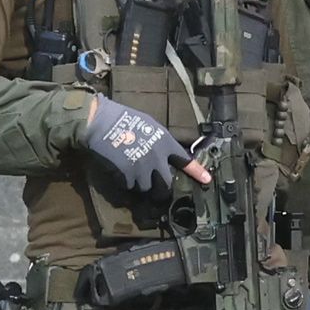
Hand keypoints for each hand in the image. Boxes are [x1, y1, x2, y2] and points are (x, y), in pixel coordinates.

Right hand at [75, 96, 191, 190]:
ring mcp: (142, 168)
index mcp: (165, 143)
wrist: (102, 122)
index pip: (185, 160)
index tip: (207, 181)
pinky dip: (126, 183)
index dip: (197, 172)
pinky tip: (120, 171)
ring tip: (132, 173)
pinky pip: (130, 187)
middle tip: (156, 191)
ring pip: (147, 188)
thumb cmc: (124, 118)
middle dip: (162, 190)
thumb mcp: (149, 125)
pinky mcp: (127, 176)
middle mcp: (157, 158)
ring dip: (141, 185)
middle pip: (167, 185)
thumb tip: (163, 155)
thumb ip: (160, 141)